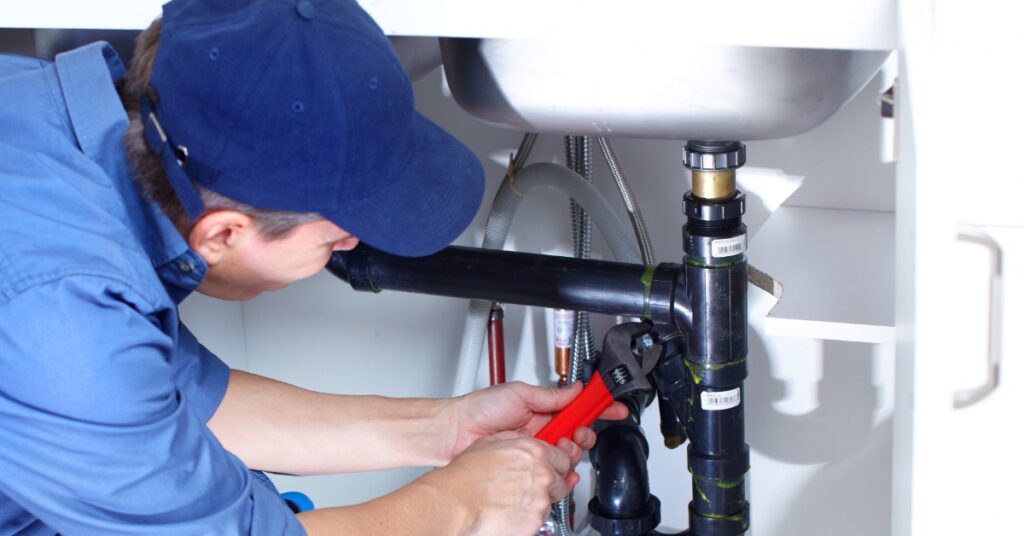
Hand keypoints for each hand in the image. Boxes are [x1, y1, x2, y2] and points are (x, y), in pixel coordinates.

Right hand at [420, 431, 572, 535]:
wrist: (454, 504)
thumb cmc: (465, 476)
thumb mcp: (490, 442)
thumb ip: (515, 440)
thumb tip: (523, 440)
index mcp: (534, 452)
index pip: (563, 457)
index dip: (555, 463)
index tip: (549, 467)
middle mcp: (542, 474)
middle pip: (561, 480)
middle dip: (549, 484)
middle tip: (527, 486)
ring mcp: (540, 500)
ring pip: (551, 501)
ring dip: (537, 501)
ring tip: (512, 500)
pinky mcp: (536, 521)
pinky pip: (540, 519)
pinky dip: (528, 517)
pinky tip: (509, 511)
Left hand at [445, 382, 628, 474]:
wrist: (455, 433)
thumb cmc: (479, 410)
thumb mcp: (519, 394)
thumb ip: (551, 395)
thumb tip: (576, 388)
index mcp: (543, 408)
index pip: (578, 406)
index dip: (598, 405)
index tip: (613, 405)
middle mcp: (543, 429)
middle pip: (579, 433)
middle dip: (585, 433)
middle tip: (577, 433)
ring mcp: (537, 448)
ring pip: (569, 454)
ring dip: (571, 451)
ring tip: (558, 446)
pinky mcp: (530, 466)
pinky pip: (555, 472)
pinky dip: (564, 473)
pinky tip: (561, 470)